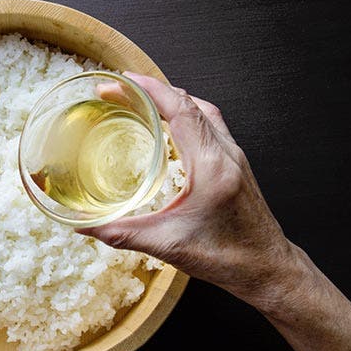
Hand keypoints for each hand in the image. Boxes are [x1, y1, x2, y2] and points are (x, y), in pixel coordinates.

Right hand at [79, 73, 350, 350]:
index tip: (123, 80)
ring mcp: (234, 156)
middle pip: (189, 102)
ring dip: (170, 100)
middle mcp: (226, 153)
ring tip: (140, 103)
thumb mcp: (167, 245)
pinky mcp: (235, 163)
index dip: (150, 89)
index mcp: (211, 166)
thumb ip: (121, 234)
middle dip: (151, 91)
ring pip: (202, 110)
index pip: (181, 109)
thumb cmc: (227, 258)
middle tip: (120, 93)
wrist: (267, 269)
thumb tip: (83, 227)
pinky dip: (185, 115)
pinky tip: (168, 129)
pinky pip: (209, 124)